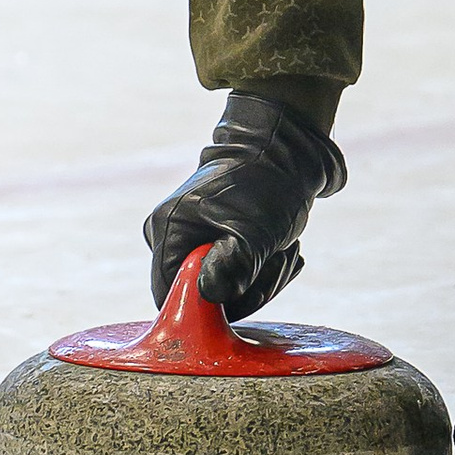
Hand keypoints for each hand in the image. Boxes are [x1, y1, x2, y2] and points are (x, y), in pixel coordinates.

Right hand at [144, 90, 347, 316]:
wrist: (286, 149)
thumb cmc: (268, 185)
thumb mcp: (255, 233)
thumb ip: (231, 269)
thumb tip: (208, 298)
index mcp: (168, 228)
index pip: (169, 296)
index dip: (207, 305)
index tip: (247, 282)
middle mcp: (170, 234)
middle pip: (199, 295)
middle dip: (246, 288)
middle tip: (277, 259)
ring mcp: (191, 236)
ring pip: (223, 289)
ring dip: (260, 278)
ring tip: (284, 250)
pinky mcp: (212, 239)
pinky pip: (233, 275)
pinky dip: (260, 269)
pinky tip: (281, 250)